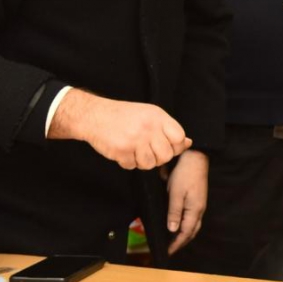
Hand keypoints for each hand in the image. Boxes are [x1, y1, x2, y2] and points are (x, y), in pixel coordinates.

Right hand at [48, 89, 191, 168]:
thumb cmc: (124, 116)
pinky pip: (132, 166)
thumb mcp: (150, 115)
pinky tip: (123, 151)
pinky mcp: (122, 150)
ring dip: (142, 162)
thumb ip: (169, 129)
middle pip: (166, 155)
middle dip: (158, 158)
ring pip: (150, 164)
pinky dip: (128, 163)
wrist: (94, 115)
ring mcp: (135, 139)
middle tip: (148, 151)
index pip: (179, 137)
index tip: (165, 145)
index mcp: (158, 116)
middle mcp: (148, 127)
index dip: (175, 146)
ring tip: (135, 152)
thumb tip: (188, 143)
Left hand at [164, 150, 207, 254]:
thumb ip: (174, 212)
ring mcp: (199, 204)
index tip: (168, 252)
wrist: (195, 158)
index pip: (186, 233)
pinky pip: (193, 217)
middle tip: (171, 248)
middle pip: (192, 231)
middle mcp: (199, 210)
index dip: (177, 244)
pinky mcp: (197, 199)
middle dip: (182, 241)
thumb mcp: (176, 193)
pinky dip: (186, 224)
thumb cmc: (185, 175)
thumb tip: (172, 230)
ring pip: (193, 224)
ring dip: (185, 234)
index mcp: (194, 210)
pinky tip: (180, 223)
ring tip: (174, 239)